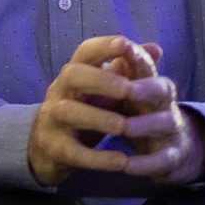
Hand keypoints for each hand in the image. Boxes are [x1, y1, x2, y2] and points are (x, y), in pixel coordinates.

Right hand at [28, 35, 151, 185]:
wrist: (49, 148)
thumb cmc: (83, 111)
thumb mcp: (104, 90)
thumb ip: (128, 70)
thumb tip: (156, 49)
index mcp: (75, 74)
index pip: (84, 52)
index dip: (102, 46)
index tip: (124, 43)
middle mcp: (59, 91)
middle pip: (71, 75)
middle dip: (100, 80)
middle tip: (128, 89)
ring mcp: (52, 118)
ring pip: (67, 112)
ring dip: (97, 118)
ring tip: (124, 126)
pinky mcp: (54, 147)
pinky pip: (72, 151)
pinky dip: (96, 157)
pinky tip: (121, 161)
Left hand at [113, 41, 204, 185]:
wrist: (166, 150)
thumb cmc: (139, 112)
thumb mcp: (128, 89)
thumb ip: (121, 69)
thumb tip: (120, 41)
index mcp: (150, 84)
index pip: (146, 66)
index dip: (137, 56)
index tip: (123, 46)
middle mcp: (164, 104)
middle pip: (163, 89)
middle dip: (145, 88)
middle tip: (126, 90)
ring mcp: (170, 130)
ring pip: (165, 123)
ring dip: (144, 125)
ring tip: (124, 128)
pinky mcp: (171, 157)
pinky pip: (162, 160)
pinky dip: (145, 163)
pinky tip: (127, 166)